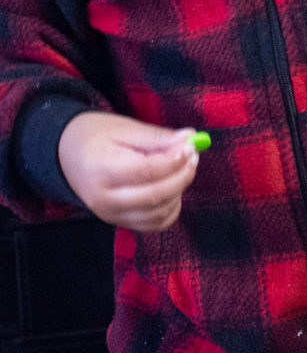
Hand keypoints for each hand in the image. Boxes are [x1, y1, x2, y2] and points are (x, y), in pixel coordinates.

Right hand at [57, 112, 200, 231]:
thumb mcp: (125, 129)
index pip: (146, 172)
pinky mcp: (119, 221)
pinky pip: (154, 224)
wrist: (67, 156)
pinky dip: (171, 209)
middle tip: (193, 156)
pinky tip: (173, 189)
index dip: (174, 161)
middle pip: (154, 196)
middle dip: (182, 176)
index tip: (190, 146)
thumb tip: (191, 138)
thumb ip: (158, 137)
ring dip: (179, 191)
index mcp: (101, 170)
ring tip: (183, 169)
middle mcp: (104, 199)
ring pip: (158, 213)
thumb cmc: (96, 138)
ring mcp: (110, 214)